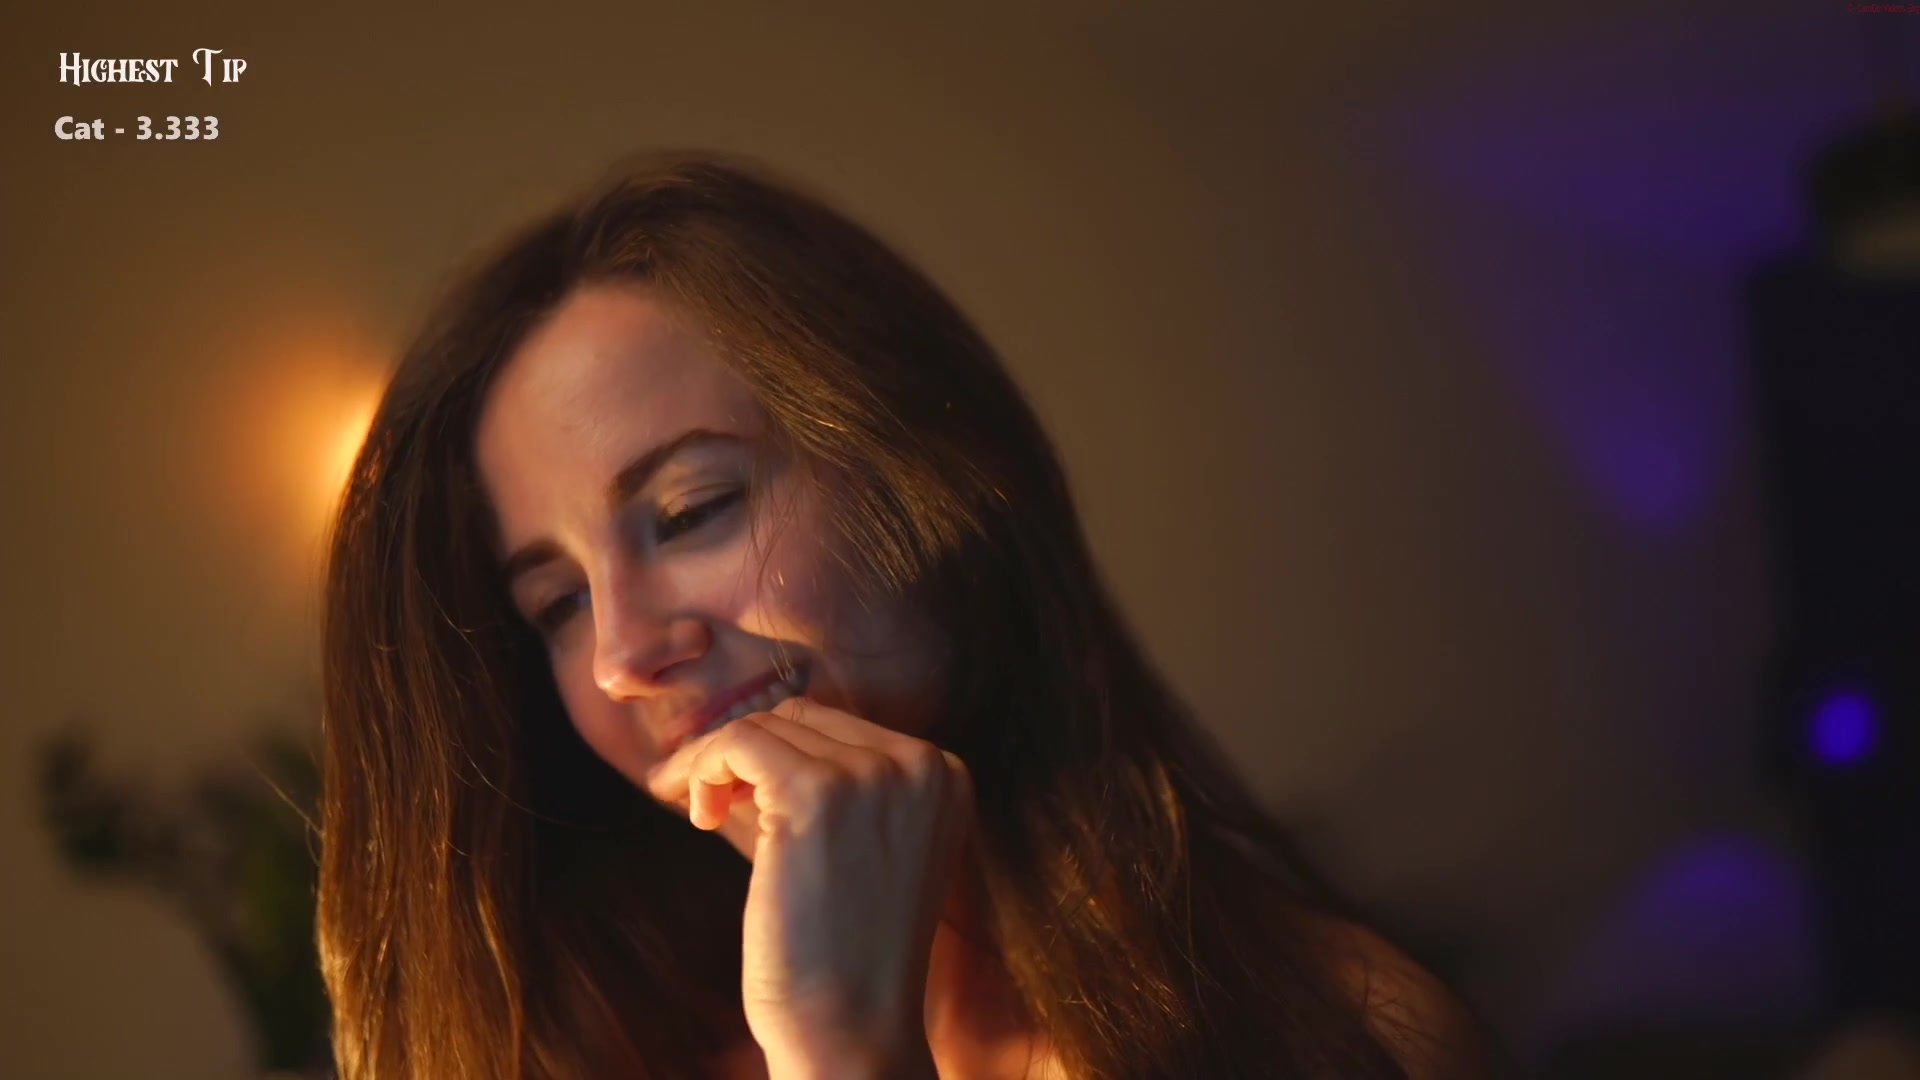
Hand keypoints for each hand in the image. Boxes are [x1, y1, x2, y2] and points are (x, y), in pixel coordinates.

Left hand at [645, 697, 970, 1079]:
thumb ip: (848, 792)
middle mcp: (920, 764)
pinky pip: (737, 742)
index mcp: (944, 775)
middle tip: (710, 804)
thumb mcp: (872, 852)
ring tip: (703, 813)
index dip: (778, 754)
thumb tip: (763, 740)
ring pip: (763, 726)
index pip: (839, 726)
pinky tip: (697, 813)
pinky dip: (702, 766)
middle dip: (745, 754)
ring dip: (715, 762)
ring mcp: (873, 775)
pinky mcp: (817, 794)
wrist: (852, 1029)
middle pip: (801, 717)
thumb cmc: (847, 954)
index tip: (738, 793)